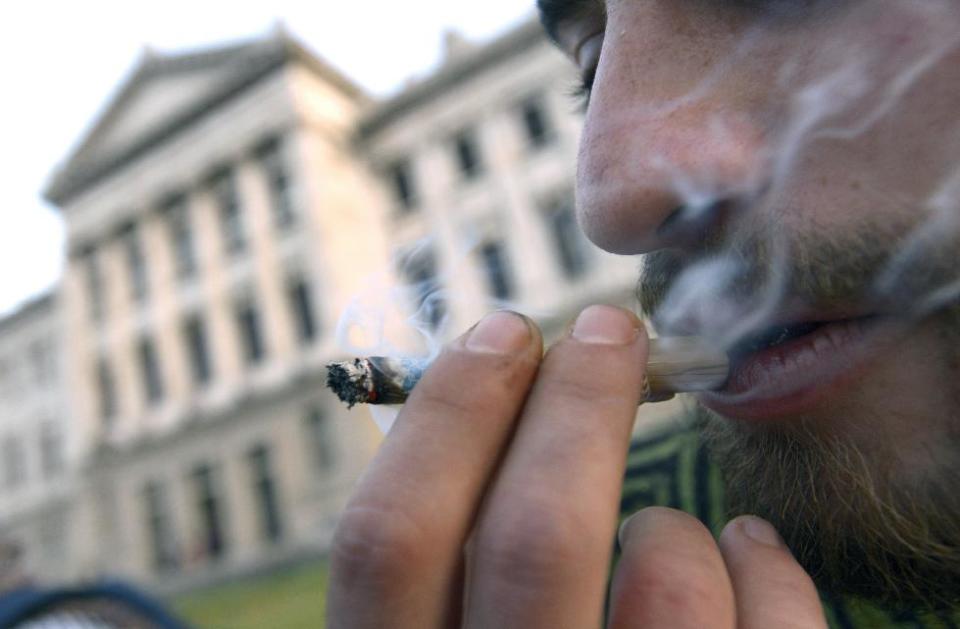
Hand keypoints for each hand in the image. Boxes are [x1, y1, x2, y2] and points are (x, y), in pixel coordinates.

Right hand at [326, 306, 826, 627]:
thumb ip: (431, 584)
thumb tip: (462, 427)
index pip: (388, 543)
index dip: (444, 418)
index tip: (500, 331)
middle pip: (534, 537)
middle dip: (575, 404)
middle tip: (608, 326)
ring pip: (662, 580)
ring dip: (668, 518)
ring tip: (663, 522)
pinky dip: (768, 569)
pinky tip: (750, 550)